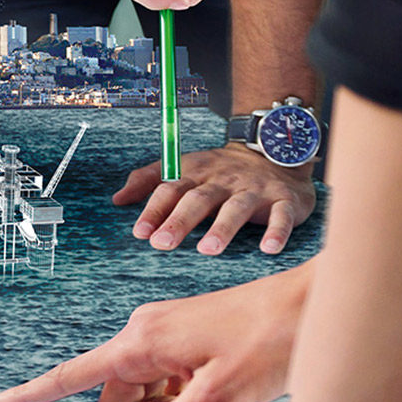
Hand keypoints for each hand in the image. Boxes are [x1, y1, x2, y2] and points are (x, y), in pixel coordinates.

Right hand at [0, 261, 312, 401]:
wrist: (314, 305)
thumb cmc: (272, 343)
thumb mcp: (221, 397)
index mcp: (140, 343)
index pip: (70, 376)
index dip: (31, 394)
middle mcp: (143, 333)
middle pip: (116, 398)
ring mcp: (166, 335)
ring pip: (145, 395)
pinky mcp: (187, 340)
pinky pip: (168, 383)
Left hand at [114, 143, 314, 253]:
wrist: (274, 152)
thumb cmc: (221, 171)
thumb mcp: (184, 168)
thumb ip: (149, 181)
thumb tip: (117, 199)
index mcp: (196, 175)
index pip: (170, 190)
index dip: (154, 210)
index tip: (140, 232)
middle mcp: (223, 182)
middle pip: (199, 200)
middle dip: (180, 221)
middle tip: (162, 243)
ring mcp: (254, 190)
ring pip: (236, 208)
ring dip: (222, 228)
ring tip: (208, 249)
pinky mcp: (284, 200)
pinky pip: (281, 215)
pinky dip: (277, 231)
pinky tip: (269, 248)